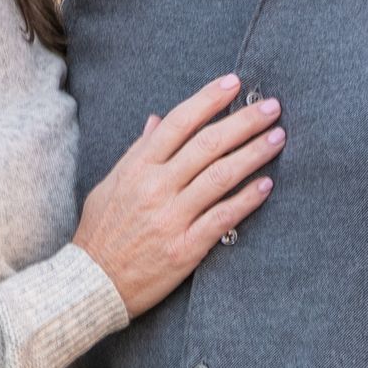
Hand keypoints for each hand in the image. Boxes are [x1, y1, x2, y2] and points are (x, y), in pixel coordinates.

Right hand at [73, 76, 283, 316]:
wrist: (91, 284)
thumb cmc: (100, 234)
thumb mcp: (111, 184)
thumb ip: (138, 152)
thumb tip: (157, 120)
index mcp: (138, 168)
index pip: (179, 122)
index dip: (209, 99)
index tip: (234, 83)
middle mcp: (156, 188)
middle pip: (207, 144)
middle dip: (243, 122)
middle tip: (271, 107)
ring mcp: (172, 218)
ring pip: (220, 176)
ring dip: (254, 154)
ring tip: (277, 138)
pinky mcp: (185, 248)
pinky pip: (222, 218)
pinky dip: (247, 200)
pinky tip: (266, 185)